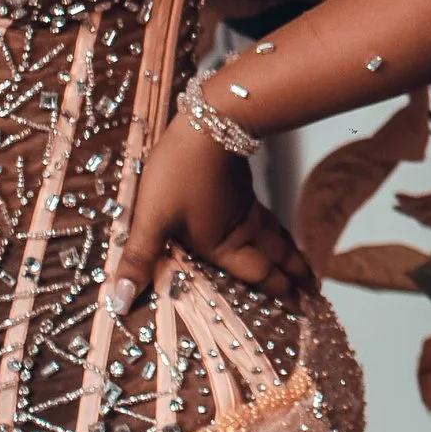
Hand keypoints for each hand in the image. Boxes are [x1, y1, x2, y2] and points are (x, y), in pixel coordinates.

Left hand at [111, 112, 312, 315]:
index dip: (277, 293)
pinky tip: (277, 231)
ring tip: (308, 273)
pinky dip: (279, 233)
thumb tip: (117, 303)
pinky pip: (269, 221)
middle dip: (293, 280)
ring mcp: (246, 209)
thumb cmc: (179, 172)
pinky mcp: (243, 191)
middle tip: (313, 298)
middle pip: (274, 261)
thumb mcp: (151, 218)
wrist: (210, 122)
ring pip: (276, 240)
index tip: (298, 309)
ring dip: (292, 258)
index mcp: (220, 245)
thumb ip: (138, 261)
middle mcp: (240, 232)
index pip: (257, 276)